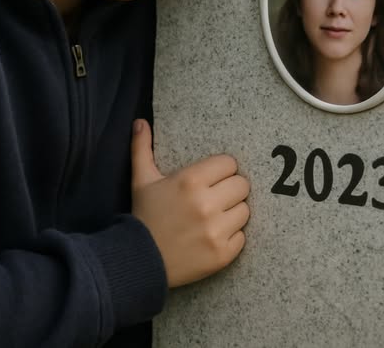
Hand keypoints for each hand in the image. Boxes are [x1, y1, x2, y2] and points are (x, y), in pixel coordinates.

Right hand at [130, 119, 249, 287]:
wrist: (138, 261)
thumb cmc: (144, 216)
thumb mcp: (141, 180)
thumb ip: (142, 148)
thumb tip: (139, 121)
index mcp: (191, 180)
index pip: (229, 164)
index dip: (222, 170)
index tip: (212, 178)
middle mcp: (206, 204)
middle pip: (242, 185)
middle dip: (230, 190)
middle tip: (216, 197)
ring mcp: (216, 231)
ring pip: (245, 211)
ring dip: (232, 213)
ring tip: (215, 217)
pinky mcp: (222, 254)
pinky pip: (242, 237)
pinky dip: (231, 237)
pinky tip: (214, 236)